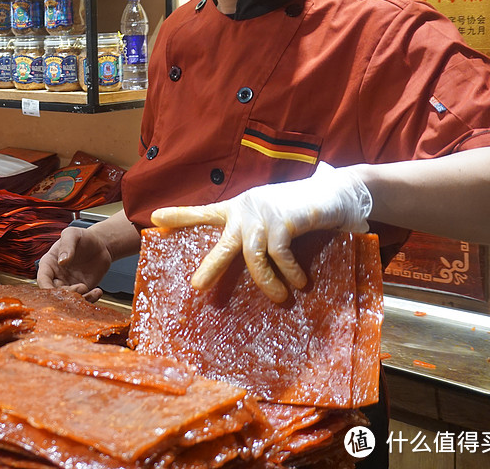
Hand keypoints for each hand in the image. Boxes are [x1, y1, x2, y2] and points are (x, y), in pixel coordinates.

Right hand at [36, 224, 114, 302]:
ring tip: (89, 289)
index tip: (54, 292)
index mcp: (49, 263)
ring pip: (68, 299)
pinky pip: (83, 299)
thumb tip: (62, 261)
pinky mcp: (82, 289)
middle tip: (81, 287)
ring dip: (78, 299)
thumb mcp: (72, 235)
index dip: (46, 288)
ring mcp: (69, 284)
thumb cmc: (82, 237)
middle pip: (55, 292)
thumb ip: (66, 245)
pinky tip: (98, 291)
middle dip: (66, 295)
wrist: (100, 244)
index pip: (42, 279)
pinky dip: (90, 299)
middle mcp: (57, 276)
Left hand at [150, 162, 371, 301]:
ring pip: (253, 255)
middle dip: (211, 266)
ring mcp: (265, 214)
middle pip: (223, 242)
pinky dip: (290, 272)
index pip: (204, 211)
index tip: (154, 218)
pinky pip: (280, 255)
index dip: (180, 215)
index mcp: (238, 209)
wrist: (335, 192)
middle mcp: (247, 209)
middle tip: (198, 287)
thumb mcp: (269, 219)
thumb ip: (253, 234)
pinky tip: (300, 282)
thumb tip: (244, 263)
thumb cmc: (298, 210)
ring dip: (266, 281)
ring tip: (278, 298)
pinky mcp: (285, 219)